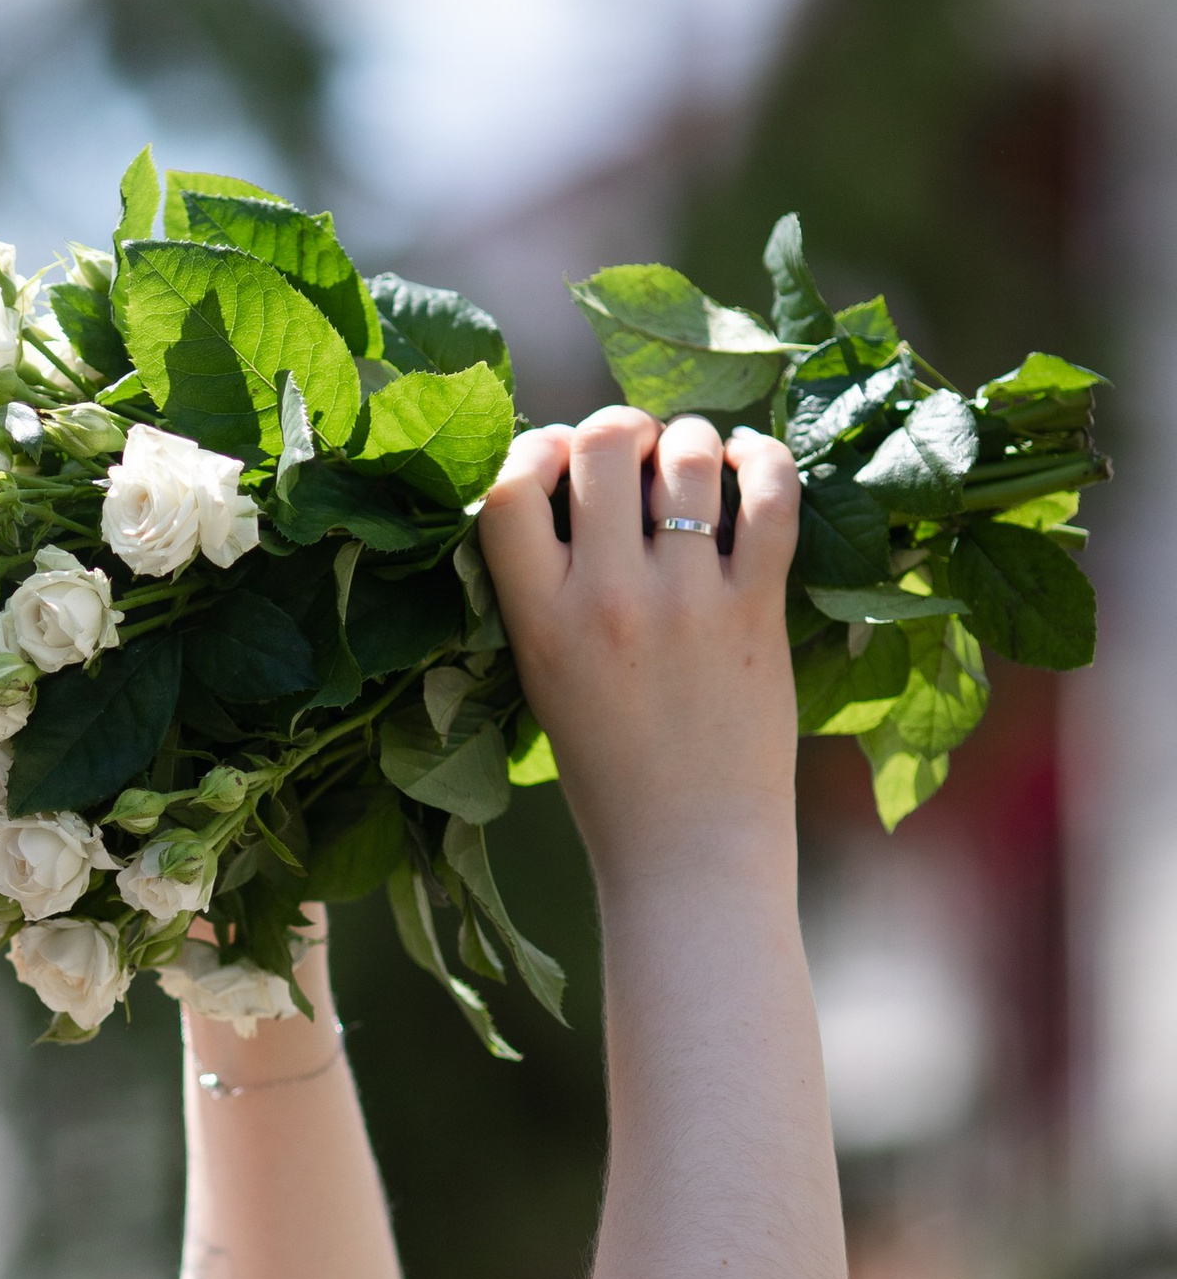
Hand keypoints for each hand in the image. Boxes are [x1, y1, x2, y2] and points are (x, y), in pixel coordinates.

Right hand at [476, 407, 800, 887]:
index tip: (557, 463)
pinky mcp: (757, 610)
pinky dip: (765, 459)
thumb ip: (545, 589)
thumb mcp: (542, 676)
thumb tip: (568, 486)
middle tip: (637, 453)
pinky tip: (752, 462)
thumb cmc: (608, 769)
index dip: (532, 450)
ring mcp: (687, 602)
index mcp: (539, 620)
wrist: (687, 849)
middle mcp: (608, 600)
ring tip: (696, 462)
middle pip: (601, 446)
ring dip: (691, 439)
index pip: (507, 488)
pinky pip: (772, 496)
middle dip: (619, 429)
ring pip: (688, 455)